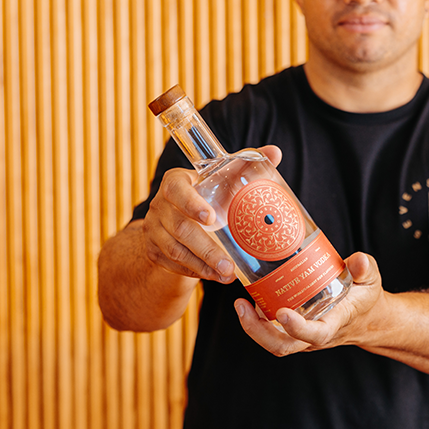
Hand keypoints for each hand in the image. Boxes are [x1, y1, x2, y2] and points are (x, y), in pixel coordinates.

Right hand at [140, 145, 283, 283]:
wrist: (182, 217)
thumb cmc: (209, 193)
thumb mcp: (224, 178)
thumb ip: (247, 165)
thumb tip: (275, 152)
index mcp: (175, 182)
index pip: (176, 190)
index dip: (191, 204)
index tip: (212, 218)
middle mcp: (159, 205)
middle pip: (180, 229)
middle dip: (206, 249)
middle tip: (229, 265)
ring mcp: (153, 229)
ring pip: (175, 251)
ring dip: (202, 265)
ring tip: (227, 275)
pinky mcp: (154, 250)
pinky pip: (173, 264)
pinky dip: (195, 272)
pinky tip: (215, 276)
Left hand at [233, 252, 383, 355]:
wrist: (368, 318)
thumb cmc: (367, 297)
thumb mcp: (371, 280)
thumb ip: (364, 269)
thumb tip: (357, 260)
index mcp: (334, 324)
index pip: (315, 333)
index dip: (297, 327)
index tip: (282, 313)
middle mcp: (315, 336)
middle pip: (283, 346)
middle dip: (258, 331)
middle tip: (242, 307)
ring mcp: (303, 336)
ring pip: (274, 342)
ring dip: (253, 327)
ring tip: (240, 304)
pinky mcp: (295, 331)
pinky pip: (273, 332)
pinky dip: (258, 321)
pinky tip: (251, 300)